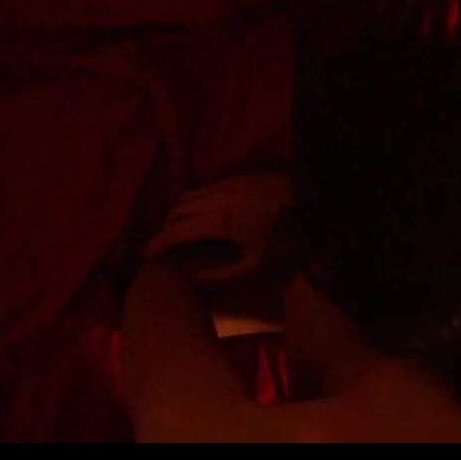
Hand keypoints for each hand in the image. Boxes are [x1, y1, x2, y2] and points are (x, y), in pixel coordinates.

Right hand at [144, 172, 293, 286]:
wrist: (316, 199)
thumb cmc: (288, 237)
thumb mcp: (259, 266)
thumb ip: (224, 277)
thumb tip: (194, 282)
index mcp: (217, 220)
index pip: (175, 232)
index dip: (156, 245)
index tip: (144, 258)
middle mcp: (215, 197)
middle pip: (175, 210)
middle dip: (163, 229)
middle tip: (159, 247)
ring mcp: (226, 184)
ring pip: (188, 196)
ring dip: (176, 214)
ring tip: (175, 233)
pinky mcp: (236, 178)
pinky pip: (202, 189)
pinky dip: (191, 203)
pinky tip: (199, 216)